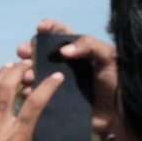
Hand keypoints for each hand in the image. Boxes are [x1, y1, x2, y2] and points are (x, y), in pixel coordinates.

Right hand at [14, 20, 121, 139]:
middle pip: (41, 51)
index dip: (49, 27)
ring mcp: (58, 81)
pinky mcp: (55, 98)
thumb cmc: (115, 81)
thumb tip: (63, 50)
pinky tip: (27, 91)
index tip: (41, 28)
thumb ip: (89, 46)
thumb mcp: (108, 57)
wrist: (117, 114)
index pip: (60, 32)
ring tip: (28, 75)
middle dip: (29, 49)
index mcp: (77, 49)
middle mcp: (65, 63)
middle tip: (23, 52)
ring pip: (36, 71)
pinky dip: (29, 90)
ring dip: (27, 70)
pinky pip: (38, 93)